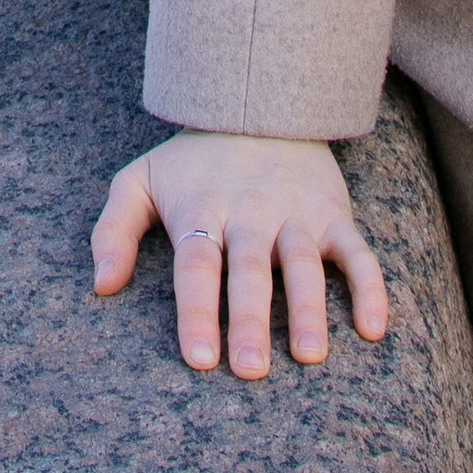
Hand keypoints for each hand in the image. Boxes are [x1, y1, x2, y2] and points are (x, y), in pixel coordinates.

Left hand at [90, 129, 388, 376]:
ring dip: (308, 309)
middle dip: (250, 319)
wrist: (258, 102)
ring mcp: (295, 214)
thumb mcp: (140, 180)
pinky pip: (358, 253)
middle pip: (249, 269)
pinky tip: (372, 329)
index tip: (199, 359)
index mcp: (202, 209)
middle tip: (251, 370)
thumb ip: (113, 230)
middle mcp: (249, 212)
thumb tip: (101, 287)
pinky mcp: (334, 216)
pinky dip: (369, 288)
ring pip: (303, 263)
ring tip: (309, 356)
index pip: (197, 264)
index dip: (197, 311)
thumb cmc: (193, 163)